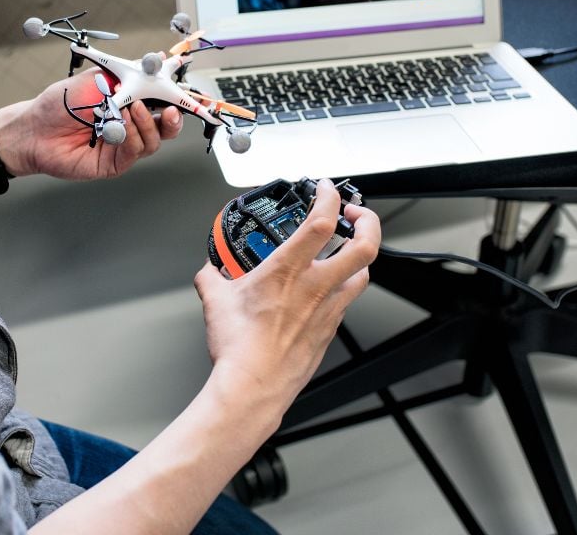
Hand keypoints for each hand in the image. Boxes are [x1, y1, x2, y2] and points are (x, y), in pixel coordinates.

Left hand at [0, 70, 182, 180]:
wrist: (34, 128)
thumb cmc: (61, 103)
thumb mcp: (97, 78)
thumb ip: (127, 73)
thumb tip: (155, 61)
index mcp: (129, 105)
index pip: (160, 104)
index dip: (174, 98)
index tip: (180, 89)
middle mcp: (129, 128)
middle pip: (165, 129)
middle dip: (173, 119)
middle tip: (171, 109)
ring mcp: (122, 147)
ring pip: (152, 142)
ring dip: (147, 125)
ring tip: (133, 109)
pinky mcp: (113, 164)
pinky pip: (133, 153)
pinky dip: (132, 137)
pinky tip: (122, 125)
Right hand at [193, 179, 379, 415]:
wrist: (253, 387)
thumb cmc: (239, 349)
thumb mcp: (216, 302)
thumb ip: (212, 279)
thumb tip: (208, 272)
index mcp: (288, 271)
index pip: (322, 221)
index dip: (330, 197)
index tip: (326, 189)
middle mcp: (315, 287)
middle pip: (364, 246)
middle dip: (368, 222)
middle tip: (356, 214)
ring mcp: (327, 310)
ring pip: (363, 274)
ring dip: (359, 257)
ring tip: (348, 251)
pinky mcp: (329, 331)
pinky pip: (347, 303)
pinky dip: (343, 289)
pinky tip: (328, 290)